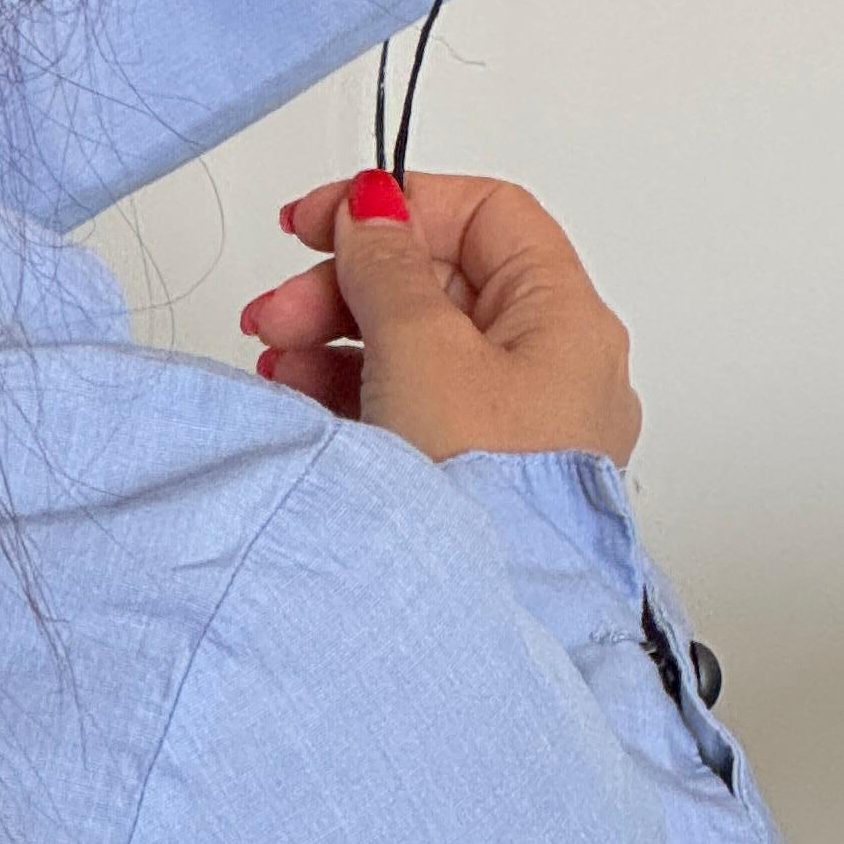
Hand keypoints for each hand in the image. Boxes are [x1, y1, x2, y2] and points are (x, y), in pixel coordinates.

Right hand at [240, 169, 643, 466]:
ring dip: (338, 341)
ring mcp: (520, 432)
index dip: (399, 206)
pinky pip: (415, 409)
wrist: (483, 637)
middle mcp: (555, 371)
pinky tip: (302, 407)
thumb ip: (388, 265)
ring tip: (277, 366)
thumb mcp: (420, 349)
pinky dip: (355, 395)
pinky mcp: (482, 484)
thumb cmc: (478, 496)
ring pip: (420, 347)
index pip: (486, 215)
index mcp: (566, 321)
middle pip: (443, 282)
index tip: (321, 222)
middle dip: (350, 285)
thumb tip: (375, 207)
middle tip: (276, 311)